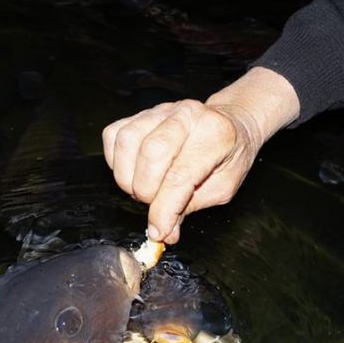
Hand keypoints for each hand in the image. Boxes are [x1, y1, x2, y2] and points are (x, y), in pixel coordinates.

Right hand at [102, 67, 299, 243]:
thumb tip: (163, 231)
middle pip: (151, 153)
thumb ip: (190, 207)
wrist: (229, 123)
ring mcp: (160, 110)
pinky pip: (114, 135)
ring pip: (127, 142)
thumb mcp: (222, 187)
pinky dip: (116, 161)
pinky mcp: (139, 113)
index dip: (164, 210)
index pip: (180, 176)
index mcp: (214, 133)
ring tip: (144, 189)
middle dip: (146, 191)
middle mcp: (186, 115)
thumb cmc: (228, 155)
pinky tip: (133, 171)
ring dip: (128, 177)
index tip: (158, 231)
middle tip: (155, 204)